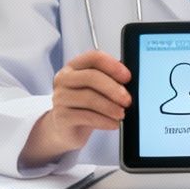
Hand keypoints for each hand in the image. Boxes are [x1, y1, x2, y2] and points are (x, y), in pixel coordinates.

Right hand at [21, 50, 130, 168]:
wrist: (65, 130)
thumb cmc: (84, 107)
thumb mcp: (97, 91)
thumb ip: (110, 82)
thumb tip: (129, 82)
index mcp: (75, 66)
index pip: (94, 58)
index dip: (112, 66)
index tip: (127, 77)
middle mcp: (64, 79)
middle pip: (91, 77)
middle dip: (113, 89)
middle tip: (127, 100)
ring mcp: (60, 98)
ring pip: (88, 98)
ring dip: (110, 107)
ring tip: (122, 114)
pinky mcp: (61, 117)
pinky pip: (86, 117)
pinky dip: (104, 121)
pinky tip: (113, 124)